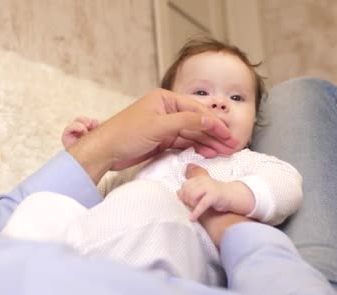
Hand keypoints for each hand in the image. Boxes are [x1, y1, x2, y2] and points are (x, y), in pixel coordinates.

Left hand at [66, 89, 238, 182]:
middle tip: (231, 145)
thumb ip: (186, 122)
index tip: (228, 134)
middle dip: (214, 134)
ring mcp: (165, 126)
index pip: (196, 110)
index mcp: (165, 99)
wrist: (105, 152)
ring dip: (208, 143)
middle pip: (197, 122)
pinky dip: (196, 148)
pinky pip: (184, 143)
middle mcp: (166, 110)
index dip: (214, 123)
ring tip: (223, 152)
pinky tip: (207, 153)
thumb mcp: (159, 126)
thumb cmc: (125, 134)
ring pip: (192, 134)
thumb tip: (209, 119)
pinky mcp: (162, 140)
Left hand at [178, 164, 254, 220]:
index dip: (183, 194)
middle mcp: (204, 181)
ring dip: (191, 205)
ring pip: (192, 196)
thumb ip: (190, 191)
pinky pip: (201, 205)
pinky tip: (192, 219)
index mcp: (200, 179)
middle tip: (191, 206)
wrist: (232, 196)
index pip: (185, 185)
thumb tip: (177, 192)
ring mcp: (209, 188)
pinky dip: (196, 213)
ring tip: (195, 209)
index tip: (185, 201)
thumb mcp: (201, 191)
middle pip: (187, 190)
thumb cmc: (216, 195)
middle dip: (187, 200)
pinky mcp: (214, 196)